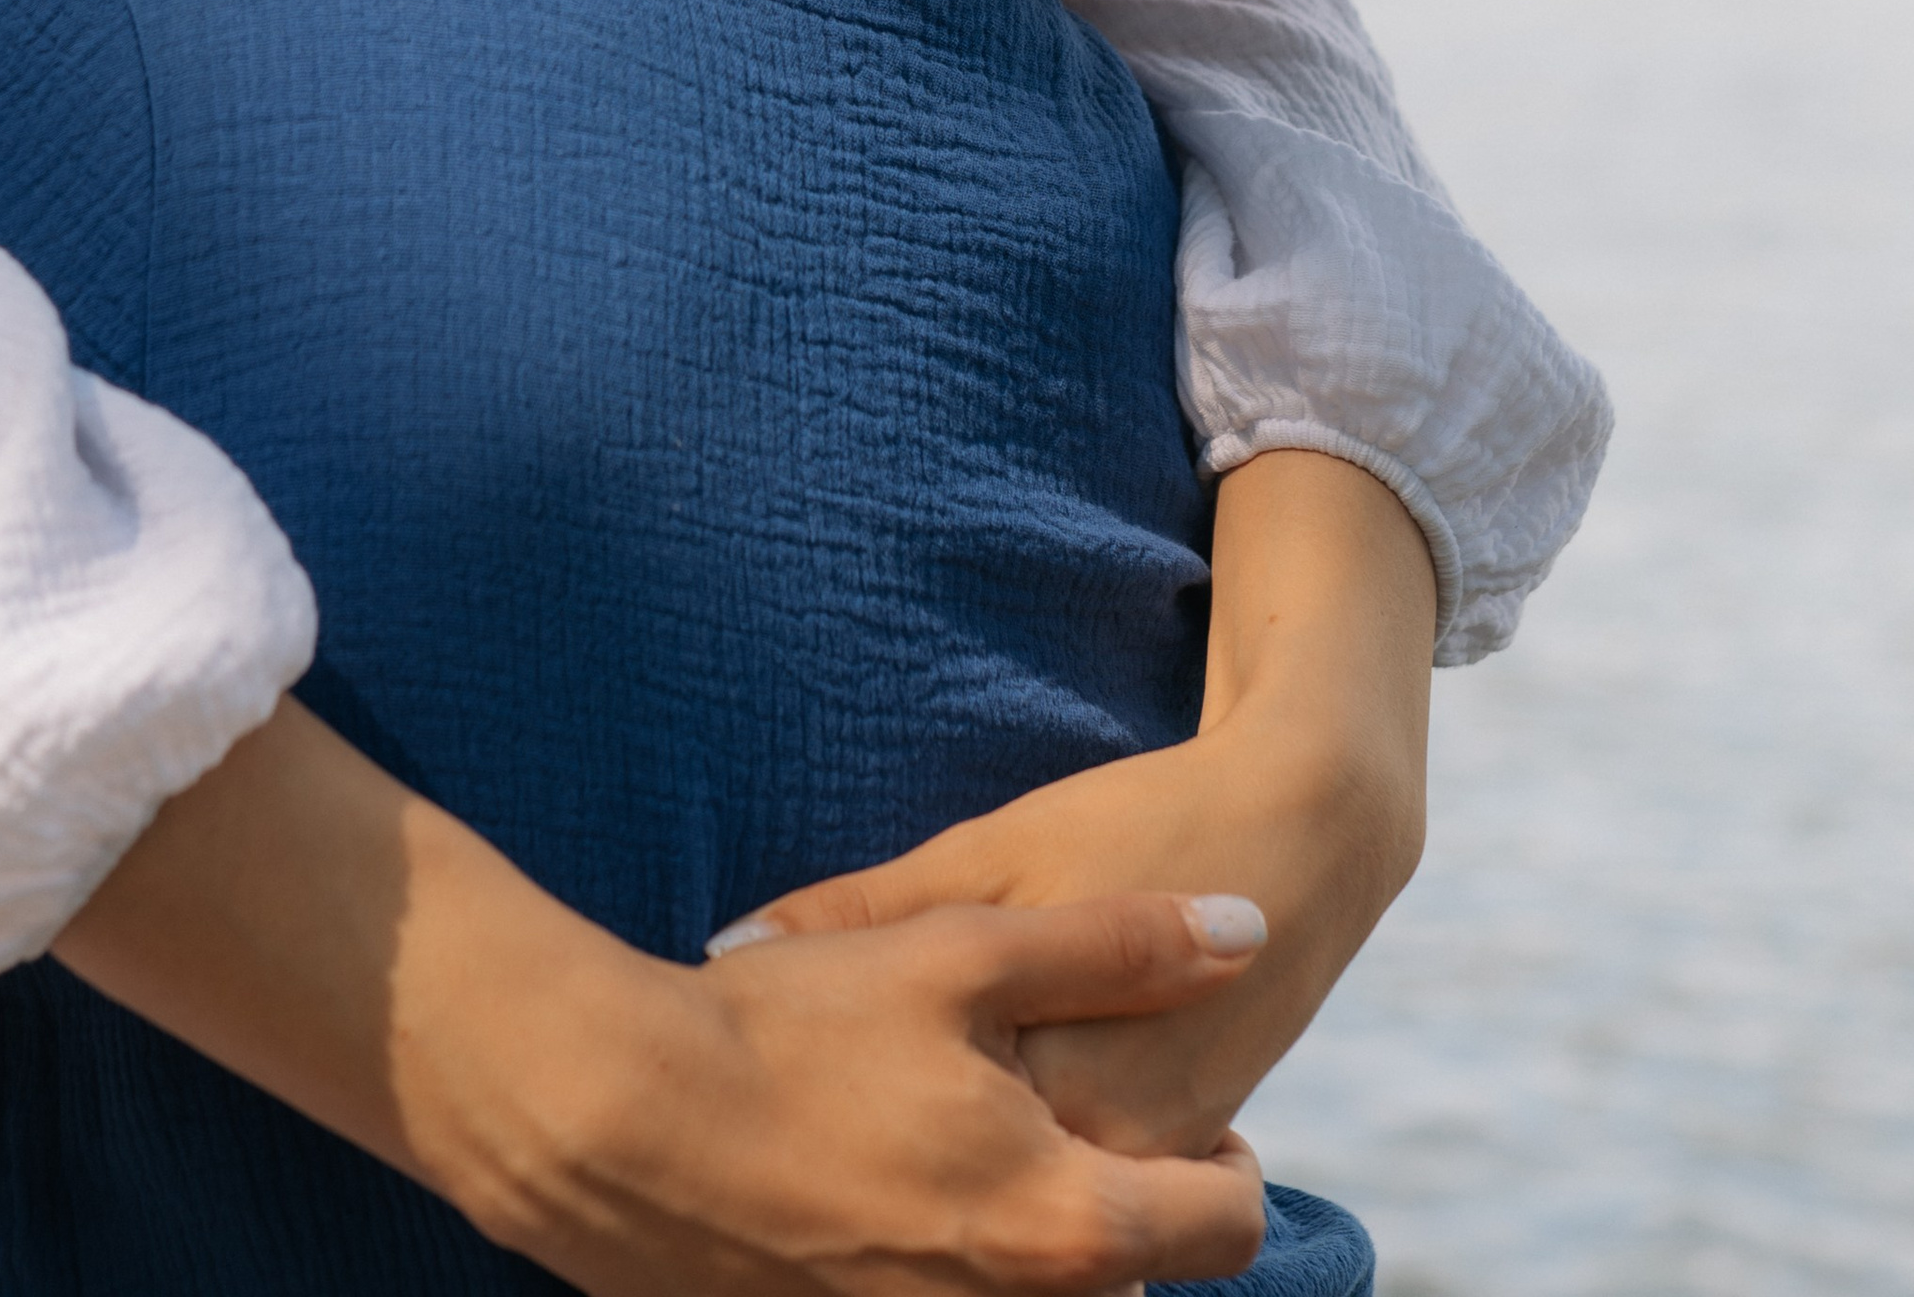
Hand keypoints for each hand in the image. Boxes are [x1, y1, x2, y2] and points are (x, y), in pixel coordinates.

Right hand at [59, 699, 1266, 1294]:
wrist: (608, 1126)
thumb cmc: (791, 1030)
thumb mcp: (964, 950)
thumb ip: (1120, 948)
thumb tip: (1251, 930)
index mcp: (1063, 1226)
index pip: (1225, 1225)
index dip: (1225, 1155)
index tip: (1189, 1102)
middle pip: (1127, 1270)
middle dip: (1118, 1194)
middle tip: (1061, 1099)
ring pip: (1030, 1286)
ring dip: (1025, 1221)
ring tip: (964, 1124)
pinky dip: (938, 1247)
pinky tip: (878, 1166)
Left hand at [724, 453, 1436, 1161]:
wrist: (1303, 832)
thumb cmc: (1127, 822)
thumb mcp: (983, 857)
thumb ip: (866, 914)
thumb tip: (730, 947)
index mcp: (1039, 1074)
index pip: (898, 1157)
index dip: (823, 1151)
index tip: (773, 1126)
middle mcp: (1105, 1138)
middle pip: (970, 1199)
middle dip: (891, 1174)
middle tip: (821, 1127)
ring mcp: (1155, 1148)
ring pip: (1040, 1210)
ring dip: (968, 1180)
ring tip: (888, 1128)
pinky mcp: (1190, 1135)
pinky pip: (1101, 1188)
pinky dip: (1043, 1167)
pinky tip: (985, 1112)